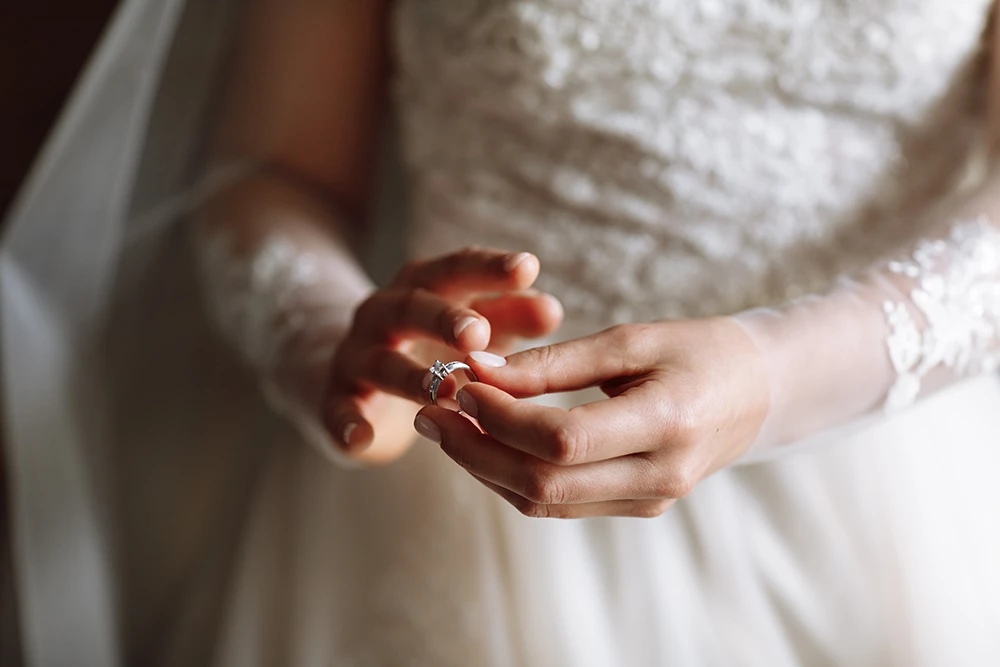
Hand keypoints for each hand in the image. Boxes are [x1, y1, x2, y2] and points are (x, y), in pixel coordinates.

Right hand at [324, 247, 562, 463]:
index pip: (455, 269)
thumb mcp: (474, 327)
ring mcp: (357, 355)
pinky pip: (337, 409)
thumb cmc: (431, 344)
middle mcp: (384, 313)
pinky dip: (347, 423)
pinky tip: (360, 438)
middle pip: (412, 308)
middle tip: (477, 334)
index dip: (489, 269)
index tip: (528, 268)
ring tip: (442, 393)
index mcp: (422, 287)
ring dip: (410, 376)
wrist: (352, 373)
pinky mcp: (336, 398)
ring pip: (381, 361)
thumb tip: (552, 308)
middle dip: (444, 319)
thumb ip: (510, 315)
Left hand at [414, 319, 769, 517]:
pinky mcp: (635, 505)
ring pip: (543, 502)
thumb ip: (555, 362)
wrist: (760, 392)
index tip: (460, 383)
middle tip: (431, 411)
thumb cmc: (699, 351)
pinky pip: (559, 503)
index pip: (561, 439)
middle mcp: (659, 476)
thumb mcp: (631, 339)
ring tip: (446, 424)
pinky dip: (512, 475)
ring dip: (484, 466)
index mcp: (667, 424)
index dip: (500, 417)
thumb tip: (479, 372)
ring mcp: (648, 499)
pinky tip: (485, 441)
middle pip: (543, 484)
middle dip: (474, 449)